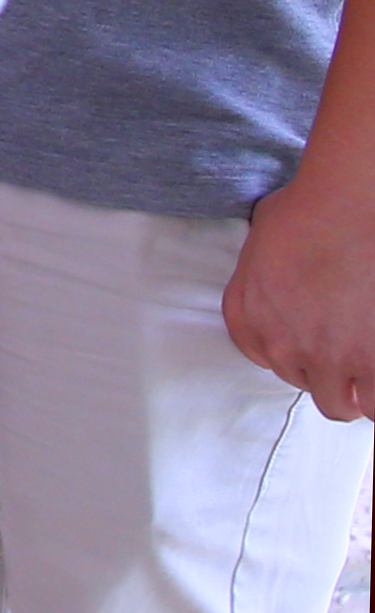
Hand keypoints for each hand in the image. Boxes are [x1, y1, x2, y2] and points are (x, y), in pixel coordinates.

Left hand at [227, 157, 374, 418]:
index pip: (264, 358)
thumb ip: (261, 275)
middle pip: (305, 385)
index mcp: (250, 316)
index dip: (294, 354)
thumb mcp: (260, 240)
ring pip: (343, 406)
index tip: (313, 348)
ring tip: (368, 374)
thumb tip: (280, 278)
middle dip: (328, 376)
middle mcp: (283, 345)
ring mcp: (329, 358)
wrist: (348, 206)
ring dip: (358, 394)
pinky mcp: (370, 362)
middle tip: (350, 359)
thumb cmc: (308, 209)